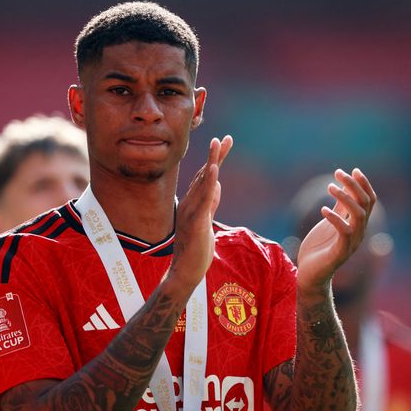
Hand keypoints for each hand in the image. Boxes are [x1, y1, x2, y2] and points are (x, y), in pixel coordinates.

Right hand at [167, 135, 232, 290]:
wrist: (185, 273)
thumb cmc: (196, 251)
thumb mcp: (206, 222)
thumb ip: (211, 204)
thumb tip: (217, 186)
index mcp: (192, 204)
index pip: (205, 177)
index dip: (215, 160)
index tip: (224, 143)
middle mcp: (189, 204)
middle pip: (204, 175)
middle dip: (216, 155)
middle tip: (226, 138)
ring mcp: (191, 212)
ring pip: (203, 182)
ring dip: (212, 162)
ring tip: (219, 144)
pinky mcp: (196, 222)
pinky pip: (204, 199)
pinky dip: (209, 183)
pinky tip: (214, 169)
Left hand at [296, 168, 375, 293]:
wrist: (311, 274)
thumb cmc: (320, 247)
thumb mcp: (330, 222)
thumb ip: (340, 208)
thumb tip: (344, 186)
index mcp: (357, 224)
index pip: (369, 201)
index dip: (364, 184)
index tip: (353, 170)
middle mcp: (358, 232)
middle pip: (365, 204)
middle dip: (354, 185)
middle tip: (338, 173)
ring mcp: (351, 243)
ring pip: (358, 216)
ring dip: (345, 198)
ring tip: (330, 187)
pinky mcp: (340, 252)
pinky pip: (344, 232)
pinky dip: (335, 218)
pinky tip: (323, 209)